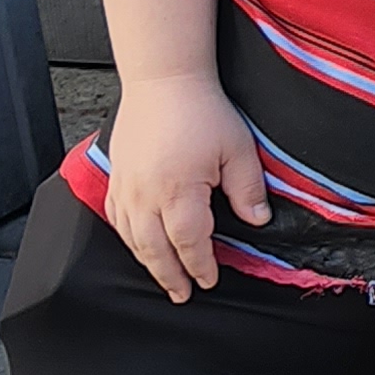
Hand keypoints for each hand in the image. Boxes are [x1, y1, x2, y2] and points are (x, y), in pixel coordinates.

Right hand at [100, 68, 267, 301]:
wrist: (163, 79)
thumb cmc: (201, 110)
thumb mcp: (237, 149)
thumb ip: (247, 190)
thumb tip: (258, 221)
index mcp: (178, 191)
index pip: (189, 243)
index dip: (200, 266)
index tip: (210, 280)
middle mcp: (146, 194)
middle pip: (155, 250)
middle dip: (170, 276)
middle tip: (183, 295)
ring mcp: (126, 186)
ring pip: (132, 238)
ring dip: (148, 262)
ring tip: (163, 278)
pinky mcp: (117, 175)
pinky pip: (116, 217)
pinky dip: (128, 237)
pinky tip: (138, 244)